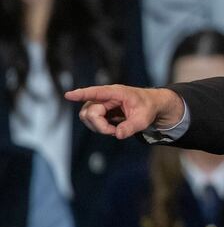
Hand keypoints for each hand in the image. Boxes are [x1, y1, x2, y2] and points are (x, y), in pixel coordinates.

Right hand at [64, 84, 183, 139]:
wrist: (151, 105)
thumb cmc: (148, 107)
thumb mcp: (144, 119)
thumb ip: (131, 126)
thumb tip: (118, 134)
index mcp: (117, 92)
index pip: (97, 92)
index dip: (82, 94)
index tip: (68, 95)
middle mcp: (106, 96)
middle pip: (89, 112)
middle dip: (99, 126)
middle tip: (115, 131)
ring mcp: (101, 103)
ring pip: (87, 117)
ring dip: (99, 127)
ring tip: (115, 129)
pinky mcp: (99, 110)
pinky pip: (91, 121)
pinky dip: (100, 127)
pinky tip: (112, 127)